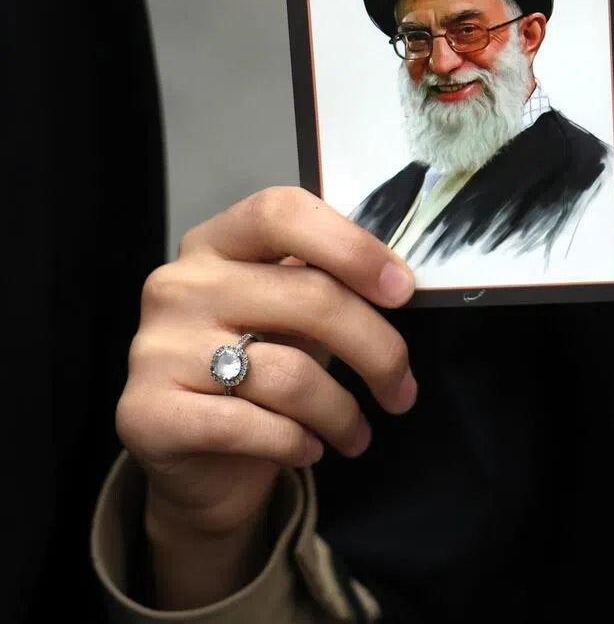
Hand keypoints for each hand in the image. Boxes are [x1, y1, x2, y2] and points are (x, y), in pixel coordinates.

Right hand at [116, 187, 415, 566]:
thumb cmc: (259, 365)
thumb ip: (330, 284)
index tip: (402, 289)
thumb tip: (401, 283)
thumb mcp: (294, 313)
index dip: (351, 246)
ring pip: (289, 373)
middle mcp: (181, 283)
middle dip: (377, 348)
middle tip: (403, 387)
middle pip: (308, 297)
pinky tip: (310, 448)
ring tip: (358, 434)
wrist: (199, 462)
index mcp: (218, 241)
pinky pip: (251, 425)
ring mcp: (157, 346)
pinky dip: (297, 443)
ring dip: (341, 412)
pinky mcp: (147, 412)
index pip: (283, 213)